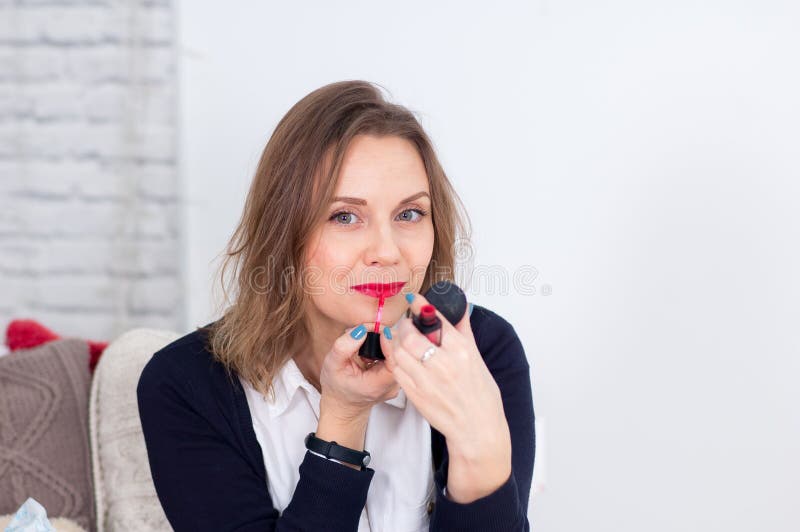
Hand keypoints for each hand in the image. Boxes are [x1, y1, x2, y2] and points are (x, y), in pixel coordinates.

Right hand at [318, 322, 399, 420]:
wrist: (344, 405)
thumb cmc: (336, 386)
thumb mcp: (332, 364)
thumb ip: (344, 346)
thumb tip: (362, 329)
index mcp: (377, 386)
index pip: (395, 361)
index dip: (390, 342)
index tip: (380, 330)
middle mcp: (391, 386)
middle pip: (400, 355)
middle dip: (388, 337)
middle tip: (372, 329)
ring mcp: (396, 383)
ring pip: (400, 354)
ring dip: (388, 341)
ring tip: (371, 339)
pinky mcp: (397, 377)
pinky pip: (397, 357)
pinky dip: (387, 347)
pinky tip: (375, 347)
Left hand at [381, 295, 511, 500]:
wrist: (477, 428)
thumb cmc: (480, 394)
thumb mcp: (477, 357)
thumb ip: (463, 330)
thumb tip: (460, 307)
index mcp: (462, 351)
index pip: (436, 319)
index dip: (421, 306)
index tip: (414, 299)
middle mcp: (443, 364)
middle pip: (410, 335)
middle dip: (404, 325)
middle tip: (407, 324)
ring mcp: (427, 381)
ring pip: (398, 351)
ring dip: (396, 341)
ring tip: (402, 339)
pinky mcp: (415, 394)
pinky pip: (397, 370)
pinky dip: (396, 359)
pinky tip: (401, 357)